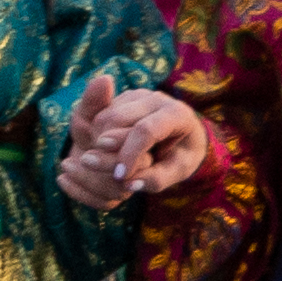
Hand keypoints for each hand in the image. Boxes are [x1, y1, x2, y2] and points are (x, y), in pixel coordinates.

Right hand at [62, 82, 215, 209]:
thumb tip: (127, 184)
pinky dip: (98, 136)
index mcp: (177, 114)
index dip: (130, 154)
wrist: (183, 137)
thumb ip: (155, 179)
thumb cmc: (182, 156)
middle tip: (105, 170)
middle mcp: (156, 99)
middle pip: (118, 120)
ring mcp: (137, 96)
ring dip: (99, 143)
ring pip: (104, 117)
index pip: (146, 130)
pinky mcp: (122, 99)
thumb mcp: (177, 172)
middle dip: (108, 149)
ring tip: (111, 162)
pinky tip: (109, 151)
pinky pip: (100, 117)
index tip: (120, 176)